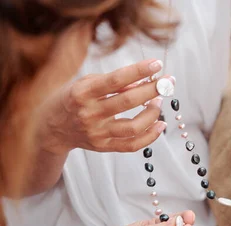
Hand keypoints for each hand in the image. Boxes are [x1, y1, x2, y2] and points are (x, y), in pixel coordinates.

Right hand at [38, 59, 170, 154]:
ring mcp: (97, 132)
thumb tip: (143, 81)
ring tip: (160, 102)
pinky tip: (160, 124)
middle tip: (168, 82)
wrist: (52, 127)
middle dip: (153, 90)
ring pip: (133, 126)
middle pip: (128, 101)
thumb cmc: (73, 99)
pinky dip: (151, 136)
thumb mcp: (86, 83)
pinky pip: (132, 145)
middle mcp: (89, 113)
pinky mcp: (104, 146)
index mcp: (82, 92)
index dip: (139, 71)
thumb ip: (114, 82)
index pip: (116, 79)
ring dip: (153, 113)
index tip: (156, 64)